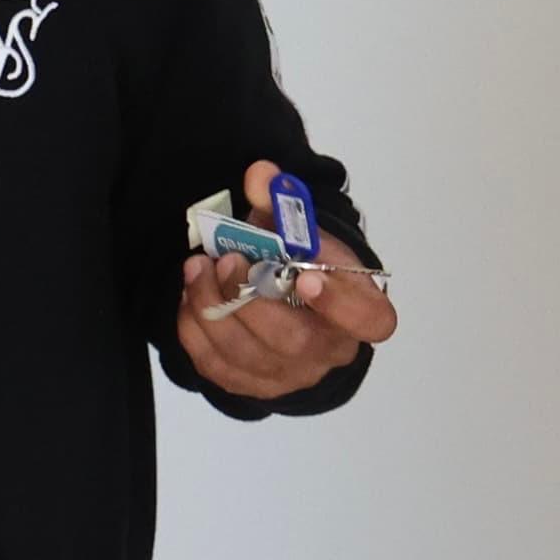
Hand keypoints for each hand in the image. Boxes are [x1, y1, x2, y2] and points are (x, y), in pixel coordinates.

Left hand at [173, 158, 395, 402]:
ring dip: (212, 307)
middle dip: (251, 298)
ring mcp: (287, 375)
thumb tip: (259, 175)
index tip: (306, 276)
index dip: (339, 304)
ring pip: (246, 355)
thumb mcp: (305, 233)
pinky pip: (215, 366)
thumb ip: (285, 204)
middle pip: (292, 341)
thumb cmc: (308, 267)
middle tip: (226, 260)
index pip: (368, 321)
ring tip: (196, 268)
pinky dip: (195, 329)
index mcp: (360, 312)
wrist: (291, 306)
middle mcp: (328, 352)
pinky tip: (192, 296)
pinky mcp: (249, 385)